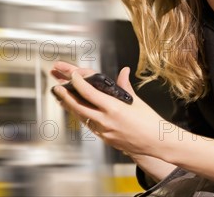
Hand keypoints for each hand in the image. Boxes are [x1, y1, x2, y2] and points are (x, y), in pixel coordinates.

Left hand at [51, 62, 166, 156]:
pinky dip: (82, 116)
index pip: (89, 93)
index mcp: (114, 108)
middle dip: (65, 96)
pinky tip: (77, 110)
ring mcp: (104, 131)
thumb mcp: (136, 101)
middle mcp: (106, 120)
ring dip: (71, 106)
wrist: (157, 142)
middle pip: (79, 107)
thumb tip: (124, 71)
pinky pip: (89, 126)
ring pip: (81, 117)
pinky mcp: (105, 139)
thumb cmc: (149, 121)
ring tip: (61, 97)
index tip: (72, 75)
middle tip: (56, 87)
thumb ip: (125, 85)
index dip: (78, 83)